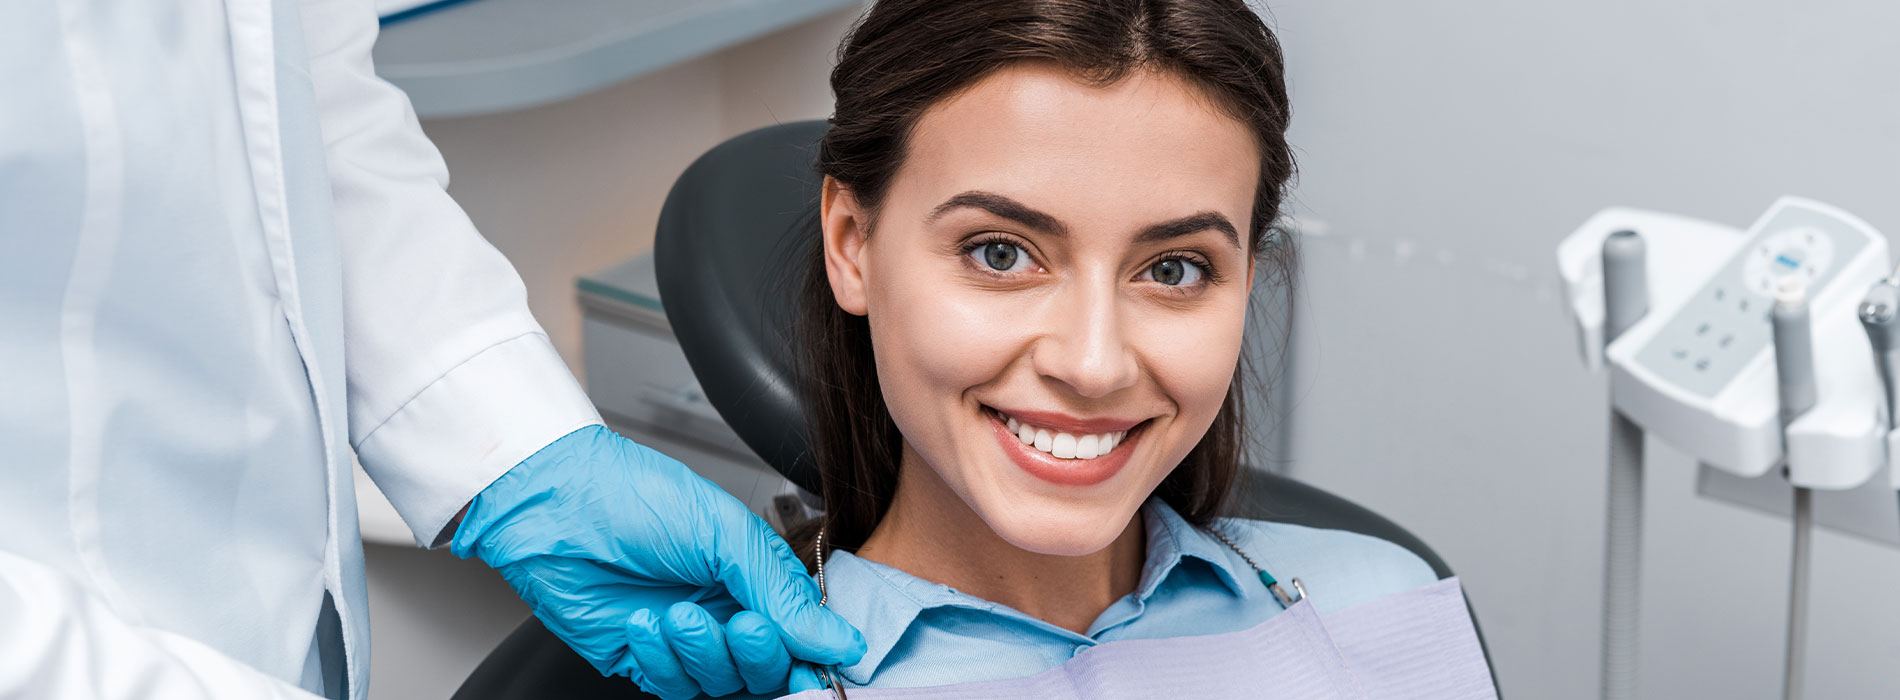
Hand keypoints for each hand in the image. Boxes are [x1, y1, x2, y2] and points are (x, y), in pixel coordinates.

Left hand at [451, 425, 863, 698]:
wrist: (555, 504)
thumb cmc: (637, 497)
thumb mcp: (726, 534)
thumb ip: (783, 592)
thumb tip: (839, 641)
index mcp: (753, 574)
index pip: (801, 630)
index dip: (812, 651)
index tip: (821, 663)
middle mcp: (724, 607)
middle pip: (767, 665)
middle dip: (760, 653)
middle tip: (744, 626)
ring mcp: (684, 636)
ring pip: (721, 681)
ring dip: (706, 653)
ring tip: (681, 613)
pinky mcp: (642, 658)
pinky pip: (673, 685)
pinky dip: (664, 661)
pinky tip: (646, 624)